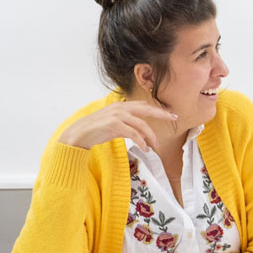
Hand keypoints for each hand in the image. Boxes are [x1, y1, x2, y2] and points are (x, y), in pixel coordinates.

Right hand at [58, 101, 176, 151]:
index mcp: (120, 105)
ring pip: (142, 124)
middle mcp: (120, 108)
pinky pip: (134, 134)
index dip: (156, 108)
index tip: (168, 111)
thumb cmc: (95, 130)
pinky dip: (142, 142)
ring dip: (151, 136)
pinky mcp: (114, 125)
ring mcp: (117, 115)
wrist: (78, 135)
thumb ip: (126, 122)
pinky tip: (145, 148)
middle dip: (162, 113)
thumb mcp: (112, 122)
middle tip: (174, 117)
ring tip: (155, 146)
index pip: (142, 104)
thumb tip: (139, 129)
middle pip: (146, 109)